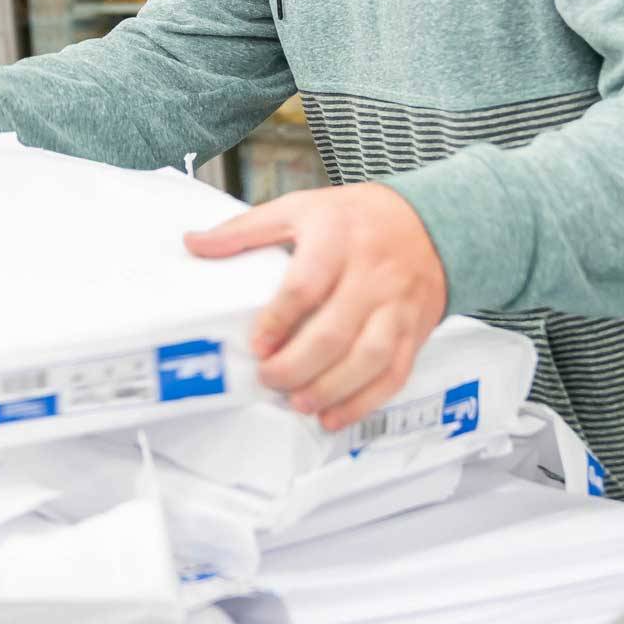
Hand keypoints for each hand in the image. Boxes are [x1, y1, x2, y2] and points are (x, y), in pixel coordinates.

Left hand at [185, 183, 447, 431]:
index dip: (279, 320)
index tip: (257, 345)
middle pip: (335, 330)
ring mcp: (396, 306)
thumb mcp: (300, 208)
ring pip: (368, 358)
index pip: (306, 285)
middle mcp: (371, 274)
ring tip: (298, 403)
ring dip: (330, 389)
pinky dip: (364, 402)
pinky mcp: (412, 332)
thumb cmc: (355, 219)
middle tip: (269, 379)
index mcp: (337, 238)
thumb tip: (194, 244)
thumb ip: (245, 229)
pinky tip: (334, 415)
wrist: (429, 224)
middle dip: (297, 365)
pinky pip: (394, 374)